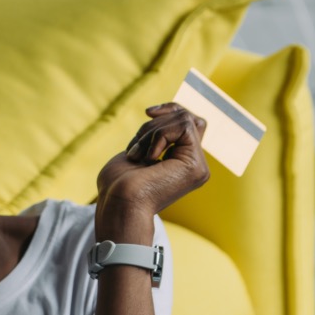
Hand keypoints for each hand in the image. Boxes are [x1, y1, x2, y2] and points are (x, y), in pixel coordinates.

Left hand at [96, 103, 209, 225]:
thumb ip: (154, 136)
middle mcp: (195, 165)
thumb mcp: (136, 152)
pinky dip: (159, 136)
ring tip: (136, 156)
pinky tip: (148, 159)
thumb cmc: (117, 185)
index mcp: (182, 163)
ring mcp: (198, 166)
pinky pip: (184, 126)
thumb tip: (158, 112)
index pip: (189, 123)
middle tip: (134, 149)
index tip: (148, 112)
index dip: (171, 110)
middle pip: (188, 117)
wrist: (117, 204)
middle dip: (155, 124)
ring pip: (184, 119)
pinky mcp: (196, 165)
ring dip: (151, 133)